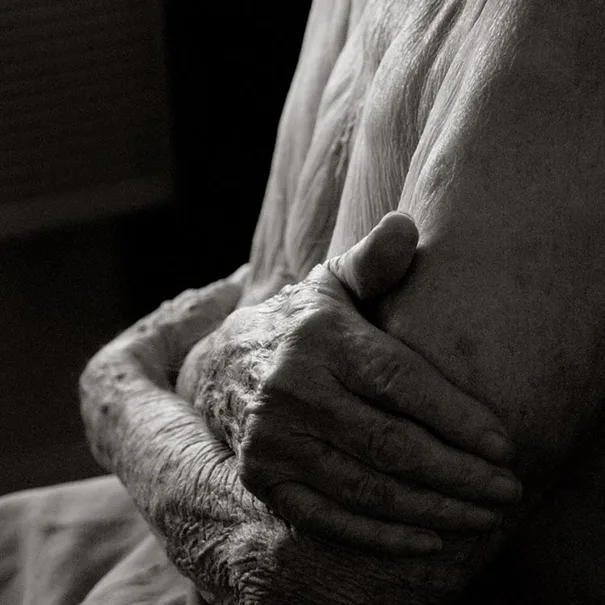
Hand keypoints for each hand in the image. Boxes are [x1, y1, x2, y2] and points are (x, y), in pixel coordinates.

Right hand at [180, 212, 521, 555]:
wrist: (229, 363)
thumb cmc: (303, 324)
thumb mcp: (334, 284)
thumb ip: (375, 261)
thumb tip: (408, 224)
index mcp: (317, 337)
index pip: (399, 381)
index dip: (456, 416)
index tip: (504, 445)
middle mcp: (289, 390)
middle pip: (389, 442)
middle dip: (458, 472)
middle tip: (506, 490)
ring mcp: (271, 438)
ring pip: (364, 487)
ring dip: (431, 508)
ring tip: (481, 516)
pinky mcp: (262, 476)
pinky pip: (326, 517)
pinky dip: (379, 535)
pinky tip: (427, 538)